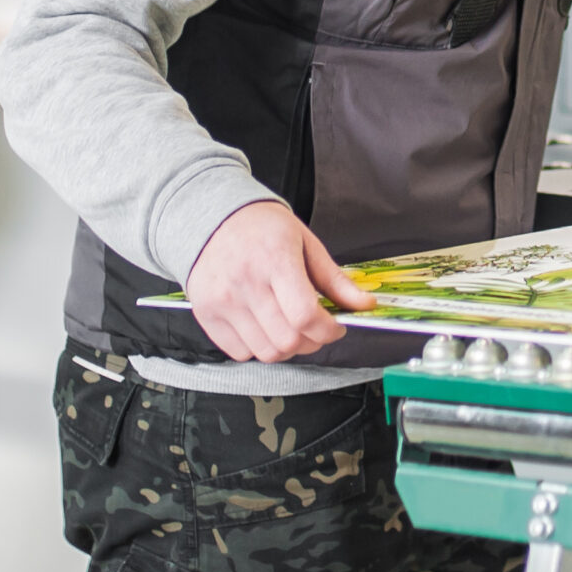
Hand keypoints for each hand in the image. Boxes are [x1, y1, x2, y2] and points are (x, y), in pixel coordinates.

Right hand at [184, 201, 374, 361]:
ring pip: (266, 352)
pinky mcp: (206, 315)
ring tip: (291, 327)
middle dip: (312, 341)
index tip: (336, 327)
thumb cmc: (263, 228)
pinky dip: (258, 348)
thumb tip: (365, 304)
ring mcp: (222, 301)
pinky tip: (265, 327)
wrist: (215, 218)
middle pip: (288, 340)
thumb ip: (336, 280)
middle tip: (316, 328)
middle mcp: (245, 282)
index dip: (328, 330)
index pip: (305, 315)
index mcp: (275, 259)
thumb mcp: (307, 243)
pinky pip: (240, 353)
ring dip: (287, 348)